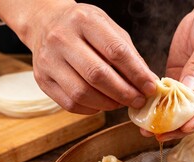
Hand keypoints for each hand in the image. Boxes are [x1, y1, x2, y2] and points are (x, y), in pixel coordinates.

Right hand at [0, 0, 157, 113]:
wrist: (45, 24)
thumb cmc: (84, 28)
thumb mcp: (109, 29)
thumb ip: (130, 54)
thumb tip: (149, 82)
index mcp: (84, 20)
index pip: (116, 51)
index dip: (137, 74)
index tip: (151, 88)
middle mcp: (61, 38)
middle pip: (97, 75)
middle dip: (124, 93)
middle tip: (139, 101)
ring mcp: (48, 60)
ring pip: (82, 93)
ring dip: (108, 104)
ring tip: (122, 103)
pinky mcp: (42, 79)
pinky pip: (70, 103)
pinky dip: (92, 108)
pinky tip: (102, 104)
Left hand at [143, 0, 193, 140]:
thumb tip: (188, 90)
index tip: (185, 127)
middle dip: (180, 127)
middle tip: (160, 135)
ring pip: (184, 109)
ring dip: (167, 120)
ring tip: (148, 129)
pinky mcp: (183, 77)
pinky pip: (172, 95)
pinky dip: (160, 104)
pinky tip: (146, 111)